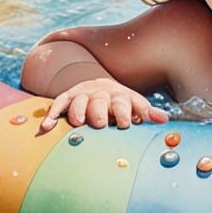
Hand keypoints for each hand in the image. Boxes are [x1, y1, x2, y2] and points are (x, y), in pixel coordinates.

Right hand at [38, 78, 168, 131]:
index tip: (127, 123)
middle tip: (101, 124)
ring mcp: (82, 95)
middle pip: (100, 101)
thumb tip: (165, 119)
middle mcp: (100, 93)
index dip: (125, 112)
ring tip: (78, 123)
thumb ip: (147, 112)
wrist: (99, 85)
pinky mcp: (67, 98)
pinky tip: (46, 127)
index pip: (124, 102)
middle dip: (100, 111)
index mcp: (119, 95)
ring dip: (77, 111)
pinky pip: (58, 104)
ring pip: (79, 101)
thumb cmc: (119, 103)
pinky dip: (52, 115)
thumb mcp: (134, 104)